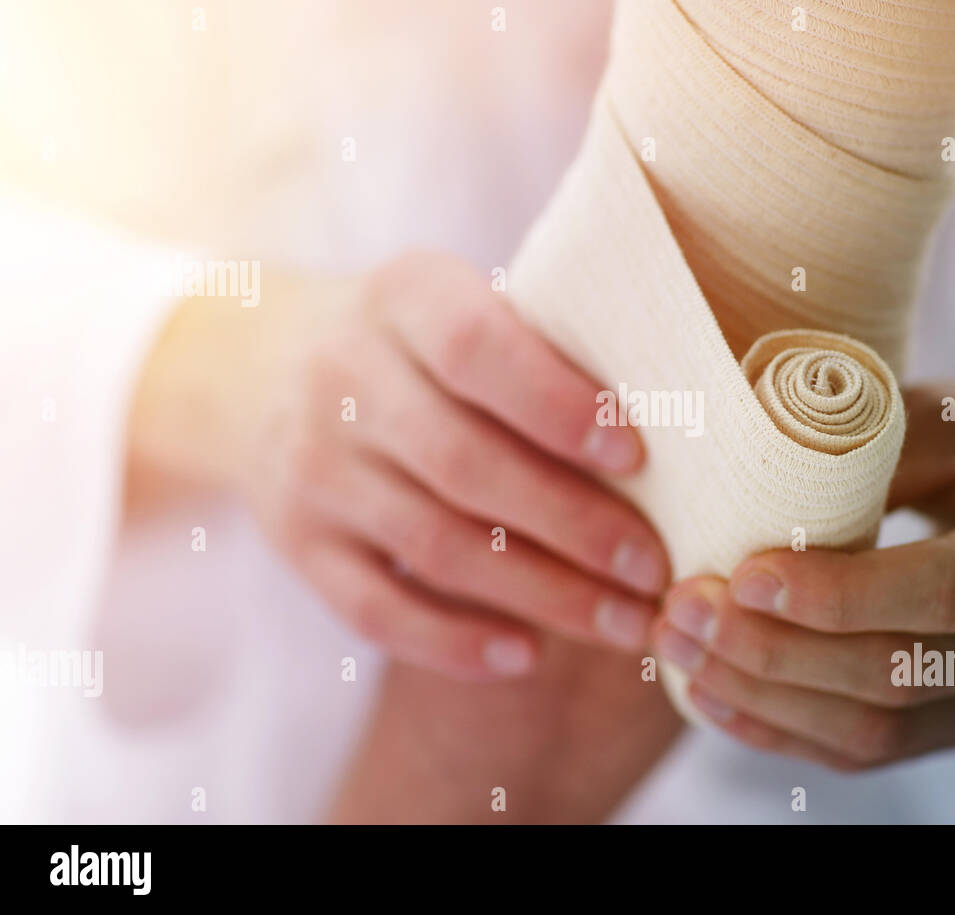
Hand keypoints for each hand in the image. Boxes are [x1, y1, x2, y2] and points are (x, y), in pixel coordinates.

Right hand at [238, 252, 668, 677]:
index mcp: (403, 298)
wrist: (262, 367)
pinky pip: (374, 608)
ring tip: (623, 624)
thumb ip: (544, 346)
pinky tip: (527, 656)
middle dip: (573, 525)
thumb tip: (674, 427)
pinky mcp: (297, 542)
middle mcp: (343, 379)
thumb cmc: (418, 343)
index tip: (638, 459)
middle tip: (655, 570)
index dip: (558, 406)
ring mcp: (311, 466)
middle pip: (464, 464)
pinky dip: (454, 641)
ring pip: (433, 546)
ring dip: (540, 595)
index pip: (476, 349)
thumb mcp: (462, 303)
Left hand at [651, 330, 954, 769]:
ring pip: (885, 730)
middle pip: (903, 674)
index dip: (839, 596)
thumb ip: (867, 444)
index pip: (949, 593)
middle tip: (684, 613)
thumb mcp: (951, 408)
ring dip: (768, 700)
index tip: (742, 577)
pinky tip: (719, 699)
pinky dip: (791, 730)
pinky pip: (882, 748)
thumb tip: (744, 474)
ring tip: (683, 655)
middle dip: (776, 654)